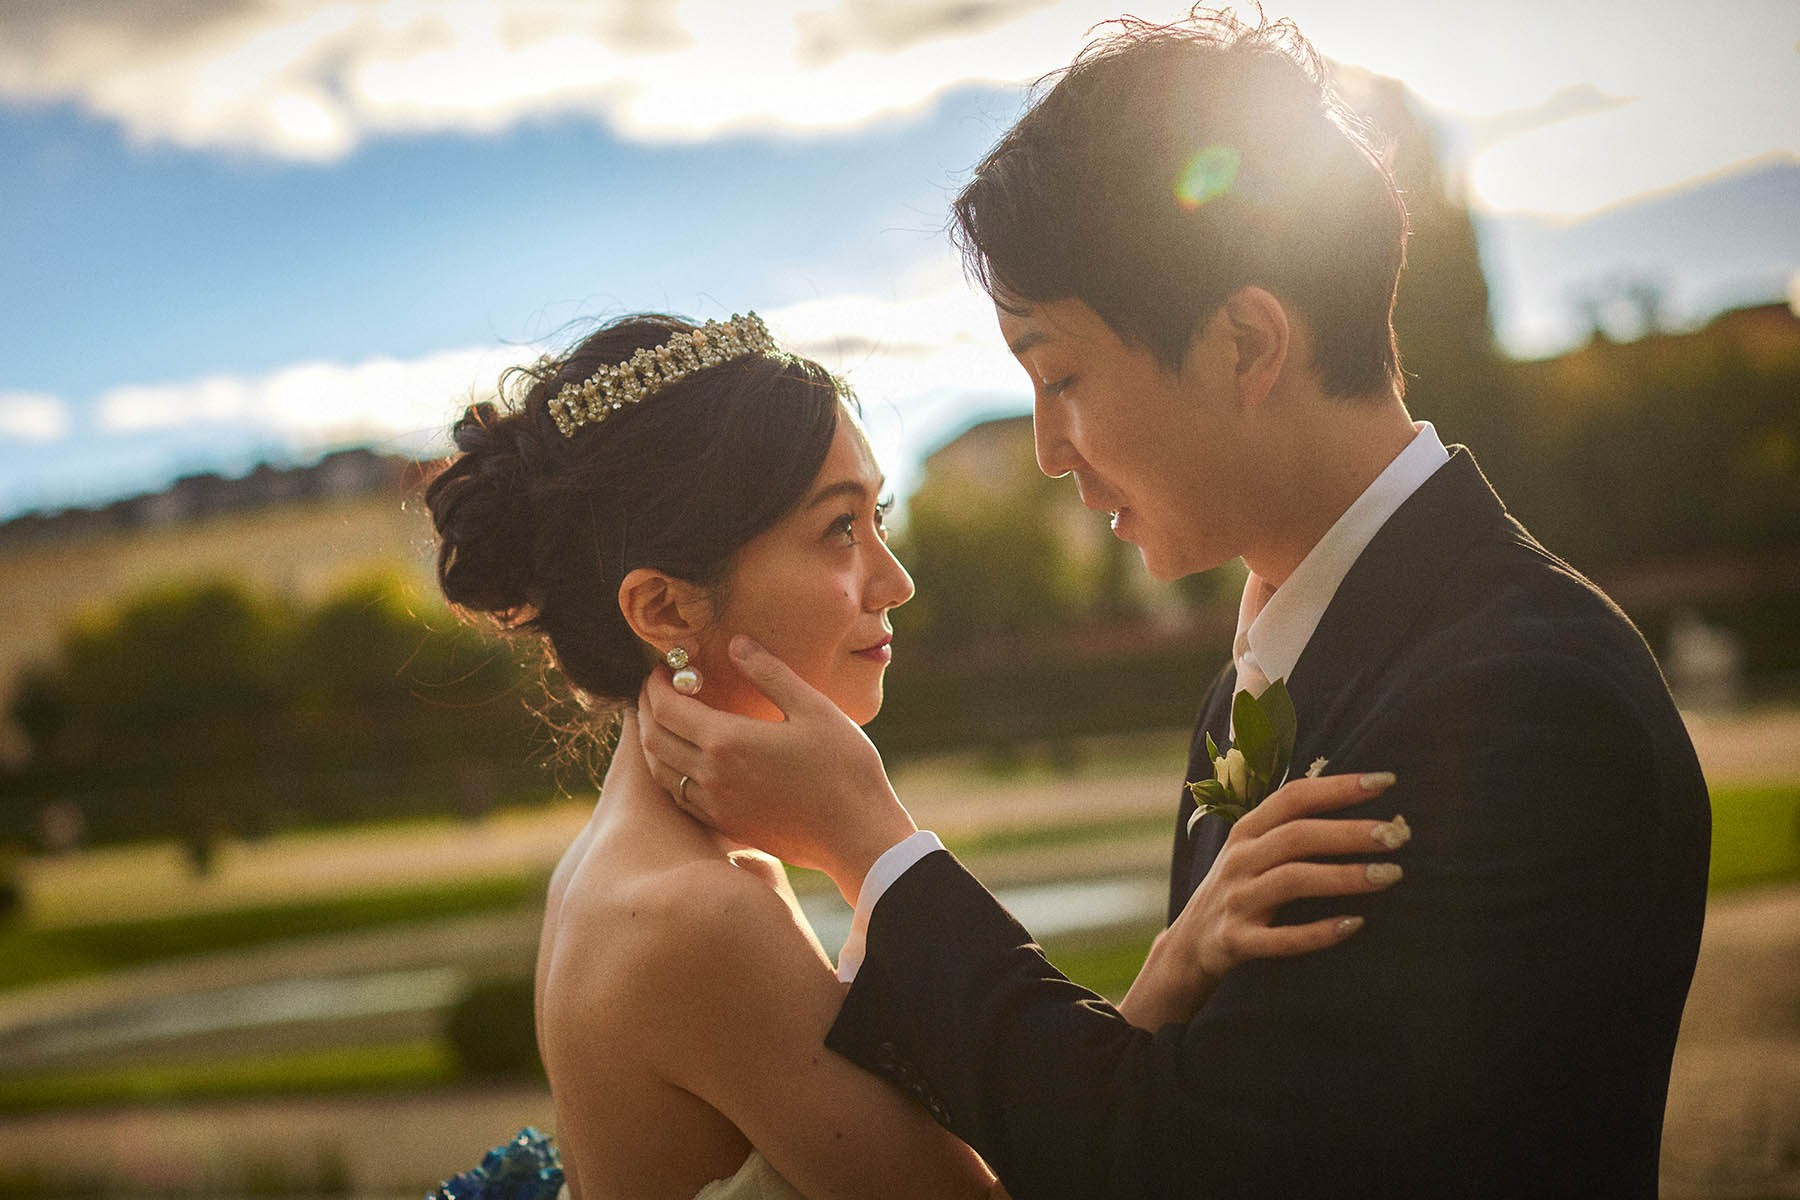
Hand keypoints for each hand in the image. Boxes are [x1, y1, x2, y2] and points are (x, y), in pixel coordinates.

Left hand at [638, 635, 917, 901]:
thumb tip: (736, 644)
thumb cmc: (844, 767)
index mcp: (727, 742)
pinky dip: (670, 772)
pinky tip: (687, 759)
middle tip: (661, 688)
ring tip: (667, 720)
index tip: (665, 667)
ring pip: (661, 772)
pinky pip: (680, 797)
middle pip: (653, 739)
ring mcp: (716, 806)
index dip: (657, 684)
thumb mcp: (813, 708)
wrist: (858, 835)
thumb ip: (770, 673)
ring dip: (654, 741)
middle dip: (647, 708)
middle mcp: (711, 776)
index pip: (666, 708)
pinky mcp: (727, 825)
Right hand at [1117, 770, 1407, 1029]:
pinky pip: (1279, 938)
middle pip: (1296, 836)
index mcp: (1247, 831)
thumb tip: (1355, 795)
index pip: (1293, 798)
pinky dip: (1317, 932)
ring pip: (1290, 880)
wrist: (1190, 946)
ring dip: (1343, 877)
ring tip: (1391, 875)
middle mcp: (1239, 860)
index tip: (1386, 781)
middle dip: (1348, 832)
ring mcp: (1235, 900)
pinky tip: (1355, 925)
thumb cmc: (1241, 889)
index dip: (1338, 787)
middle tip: (1397, 835)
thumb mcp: (1254, 850)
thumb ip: (1291, 826)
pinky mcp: (1235, 941)